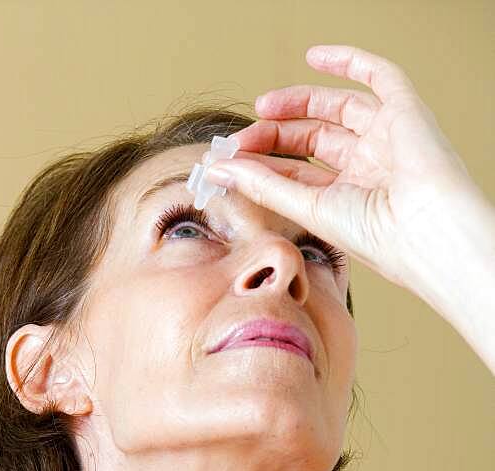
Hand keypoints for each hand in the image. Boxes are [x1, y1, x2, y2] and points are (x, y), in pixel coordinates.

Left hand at [205, 44, 479, 292]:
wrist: (426, 232)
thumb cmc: (378, 238)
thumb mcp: (310, 209)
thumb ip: (264, 186)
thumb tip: (218, 168)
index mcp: (348, 199)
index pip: (298, 172)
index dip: (262, 164)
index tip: (227, 163)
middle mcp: (368, 168)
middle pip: (313, 139)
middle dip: (274, 134)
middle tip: (240, 138)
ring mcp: (387, 138)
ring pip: (337, 109)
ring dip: (298, 102)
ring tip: (263, 106)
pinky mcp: (406, 111)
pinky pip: (378, 75)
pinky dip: (348, 61)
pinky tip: (315, 57)